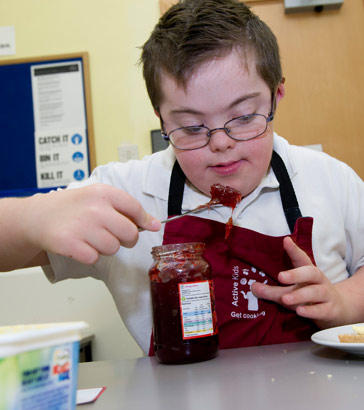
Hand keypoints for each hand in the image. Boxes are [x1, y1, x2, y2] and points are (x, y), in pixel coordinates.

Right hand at [23, 184, 160, 264]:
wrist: (37, 216)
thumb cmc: (72, 207)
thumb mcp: (98, 198)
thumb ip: (126, 209)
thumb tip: (154, 224)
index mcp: (103, 193)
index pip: (135, 208)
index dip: (145, 221)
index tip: (150, 226)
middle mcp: (94, 208)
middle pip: (130, 233)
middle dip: (126, 239)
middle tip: (114, 235)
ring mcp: (81, 226)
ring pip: (113, 248)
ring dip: (105, 247)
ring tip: (91, 237)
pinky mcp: (69, 243)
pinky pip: (95, 258)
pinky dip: (89, 255)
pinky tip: (80, 244)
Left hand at [251, 236, 344, 327]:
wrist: (337, 310)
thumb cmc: (308, 297)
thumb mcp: (293, 290)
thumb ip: (273, 290)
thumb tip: (253, 287)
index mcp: (308, 272)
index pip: (301, 258)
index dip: (294, 250)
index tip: (285, 241)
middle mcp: (318, 280)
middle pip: (310, 273)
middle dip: (296, 274)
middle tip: (280, 276)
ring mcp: (326, 295)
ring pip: (315, 292)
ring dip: (299, 295)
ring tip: (285, 299)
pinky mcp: (329, 310)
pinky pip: (321, 310)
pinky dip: (311, 311)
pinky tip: (300, 311)